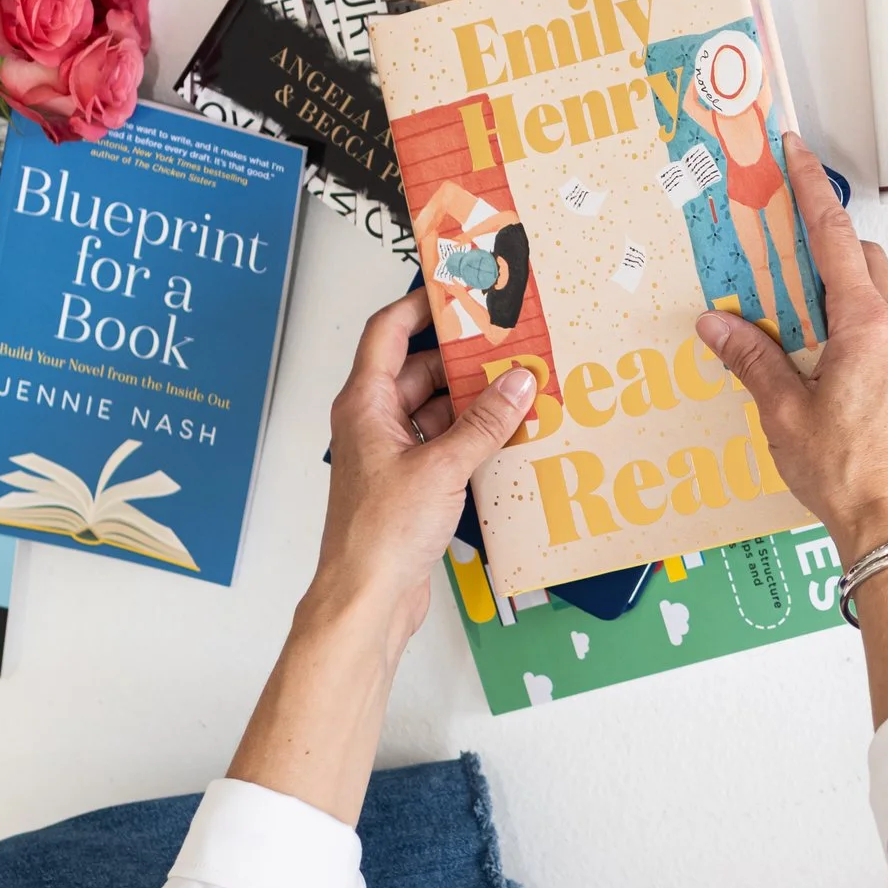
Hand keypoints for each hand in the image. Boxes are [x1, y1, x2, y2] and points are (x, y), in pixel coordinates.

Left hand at [311, 284, 534, 659]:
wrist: (366, 598)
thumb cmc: (381, 533)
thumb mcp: (442, 466)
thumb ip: (484, 422)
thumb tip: (518, 382)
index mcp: (366, 404)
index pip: (386, 332)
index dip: (419, 304)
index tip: (459, 289)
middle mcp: (375, 422)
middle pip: (420, 369)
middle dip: (464, 357)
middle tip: (509, 339)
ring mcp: (392, 453)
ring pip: (437, 407)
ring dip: (475, 400)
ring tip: (521, 386)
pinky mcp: (411, 482)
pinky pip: (445, 441)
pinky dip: (474, 434)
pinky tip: (510, 434)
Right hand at [695, 136, 887, 565]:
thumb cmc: (845, 472)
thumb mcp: (784, 413)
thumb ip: (752, 359)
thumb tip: (717, 323)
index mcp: (866, 323)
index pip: (834, 237)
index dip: (811, 191)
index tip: (797, 153)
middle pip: (861, 258)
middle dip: (823, 239)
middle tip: (779, 236)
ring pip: (876, 291)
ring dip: (838, 281)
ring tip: (789, 298)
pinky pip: (882, 324)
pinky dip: (851, 315)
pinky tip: (817, 345)